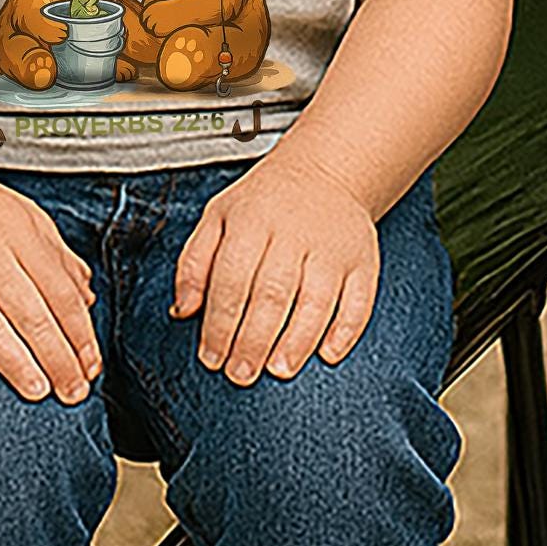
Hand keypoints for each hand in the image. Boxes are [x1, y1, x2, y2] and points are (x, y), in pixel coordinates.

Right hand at [0, 171, 101, 400]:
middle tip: (74, 392)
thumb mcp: (28, 221)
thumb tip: (89, 298)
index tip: (92, 367)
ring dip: (14, 360)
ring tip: (37, 391)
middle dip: (57, 357)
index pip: (60, 294)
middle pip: (30, 313)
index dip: (79, 334)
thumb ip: (59, 259)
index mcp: (21, 239)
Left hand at [171, 153, 381, 384]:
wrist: (324, 171)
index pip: (231, 280)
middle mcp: (294, 232)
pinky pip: (359, 299)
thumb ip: (193, 263)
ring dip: (297, 341)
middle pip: (273, 294)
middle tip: (240, 374)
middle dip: (254, 341)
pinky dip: (346, 330)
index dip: (219, 324)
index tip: (211, 357)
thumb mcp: (217, 217)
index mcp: (252, 221)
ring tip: (278, 369)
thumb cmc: (263, 204)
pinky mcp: (363, 258)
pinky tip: (328, 354)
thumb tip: (183, 310)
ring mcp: (333, 246)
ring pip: (317, 300)